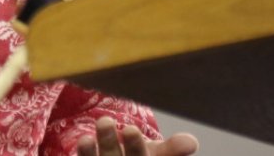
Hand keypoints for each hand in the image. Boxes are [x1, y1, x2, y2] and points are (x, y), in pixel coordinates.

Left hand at [76, 117, 199, 155]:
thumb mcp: (160, 153)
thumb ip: (174, 148)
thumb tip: (191, 143)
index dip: (135, 147)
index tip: (129, 128)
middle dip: (110, 143)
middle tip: (105, 120)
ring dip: (90, 150)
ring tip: (88, 130)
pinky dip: (84, 154)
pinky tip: (82, 141)